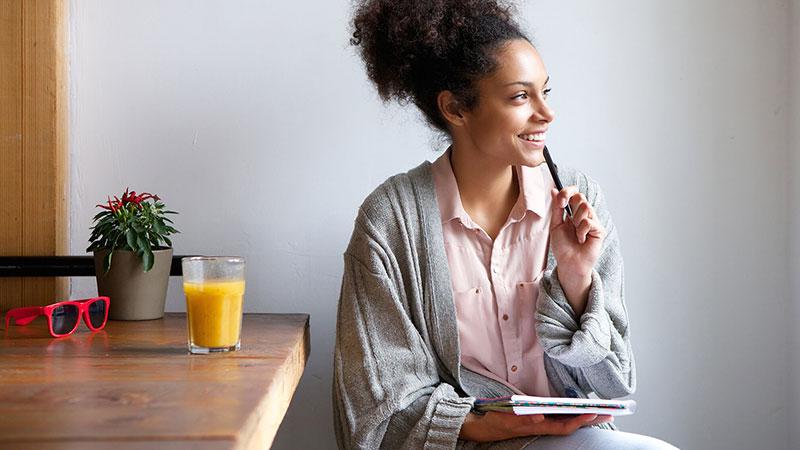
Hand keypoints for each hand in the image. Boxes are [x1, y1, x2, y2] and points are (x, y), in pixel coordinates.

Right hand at [459, 411, 612, 441]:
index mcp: (537, 426)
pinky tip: (580, 409)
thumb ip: (522, 418)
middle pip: (571, 424)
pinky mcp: (538, 418)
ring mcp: (541, 423)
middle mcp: (543, 426)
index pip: (563, 425)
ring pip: (567, 421)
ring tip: (601, 410)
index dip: (579, 420)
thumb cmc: (496, 421)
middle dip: (589, 419)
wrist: (484, 426)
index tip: (594, 412)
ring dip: (584, 416)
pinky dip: (572, 413)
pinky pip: (559, 418)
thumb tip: (540, 416)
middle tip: (609, 412)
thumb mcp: (505, 418)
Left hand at [549, 186, 604, 278]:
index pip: (575, 194)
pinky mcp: (599, 230)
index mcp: (574, 212)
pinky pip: (589, 222)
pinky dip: (581, 231)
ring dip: (576, 220)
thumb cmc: (563, 247)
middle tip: (565, 213)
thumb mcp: (556, 225)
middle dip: (570, 201)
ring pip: (586, 207)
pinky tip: (581, 240)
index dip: (567, 191)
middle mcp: (585, 215)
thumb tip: (554, 190)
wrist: (568, 263)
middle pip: (581, 196)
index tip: (560, 199)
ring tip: (575, 233)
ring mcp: (593, 222)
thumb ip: (556, 208)